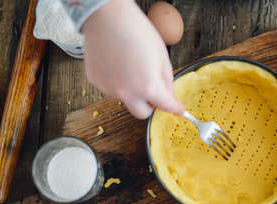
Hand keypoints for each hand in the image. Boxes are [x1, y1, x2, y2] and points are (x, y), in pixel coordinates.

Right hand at [81, 0, 183, 118]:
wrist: (107, 16)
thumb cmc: (135, 30)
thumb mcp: (161, 55)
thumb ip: (166, 80)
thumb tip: (168, 94)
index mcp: (147, 86)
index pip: (166, 106)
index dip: (176, 108)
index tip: (179, 110)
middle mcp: (127, 93)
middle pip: (143, 113)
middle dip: (150, 105)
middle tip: (153, 90)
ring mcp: (109, 89)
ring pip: (126, 99)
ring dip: (133, 91)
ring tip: (131, 66)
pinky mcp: (96, 82)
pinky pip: (111, 88)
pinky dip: (117, 82)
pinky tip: (118, 64)